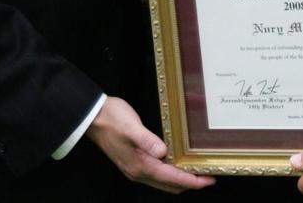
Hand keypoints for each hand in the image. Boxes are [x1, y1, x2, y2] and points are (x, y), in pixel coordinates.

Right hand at [86, 96, 213, 193]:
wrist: (92, 118)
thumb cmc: (112, 120)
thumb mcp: (132, 127)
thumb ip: (148, 140)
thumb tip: (163, 152)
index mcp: (140, 165)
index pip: (172, 179)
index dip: (192, 181)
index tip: (209, 180)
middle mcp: (138, 171)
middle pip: (170, 185)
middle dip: (190, 183)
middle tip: (209, 176)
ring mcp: (135, 168)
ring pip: (164, 181)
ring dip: (181, 179)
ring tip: (197, 171)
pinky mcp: (133, 161)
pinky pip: (157, 174)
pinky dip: (171, 173)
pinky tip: (177, 162)